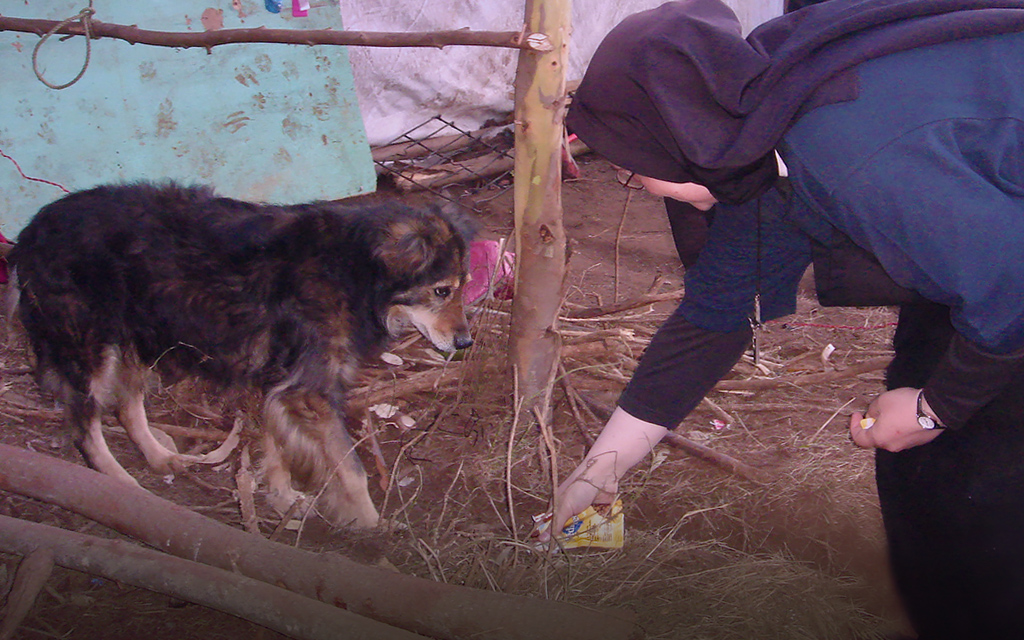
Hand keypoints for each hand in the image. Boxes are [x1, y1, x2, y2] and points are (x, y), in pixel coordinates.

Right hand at [538, 408, 667, 542]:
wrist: (604, 475)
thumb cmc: (580, 487)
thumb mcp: (565, 506)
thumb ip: (555, 523)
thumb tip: (541, 540)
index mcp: (557, 506)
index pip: (548, 525)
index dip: (548, 537)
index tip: (548, 551)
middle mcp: (568, 510)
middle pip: (565, 530)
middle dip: (567, 538)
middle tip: (567, 550)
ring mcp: (583, 512)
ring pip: (580, 530)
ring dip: (581, 535)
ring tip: (582, 545)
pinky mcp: (596, 513)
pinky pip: (593, 527)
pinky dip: (594, 532)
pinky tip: (595, 540)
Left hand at [849, 387, 942, 451]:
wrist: (935, 409)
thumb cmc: (903, 405)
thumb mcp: (881, 402)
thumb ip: (872, 410)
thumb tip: (871, 417)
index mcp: (879, 438)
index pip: (859, 439)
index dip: (854, 426)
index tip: (857, 414)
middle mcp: (892, 446)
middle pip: (876, 438)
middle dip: (871, 425)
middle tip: (874, 411)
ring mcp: (907, 445)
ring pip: (890, 437)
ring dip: (886, 426)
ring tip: (891, 411)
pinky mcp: (920, 441)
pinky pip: (904, 435)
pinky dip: (899, 427)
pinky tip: (905, 415)